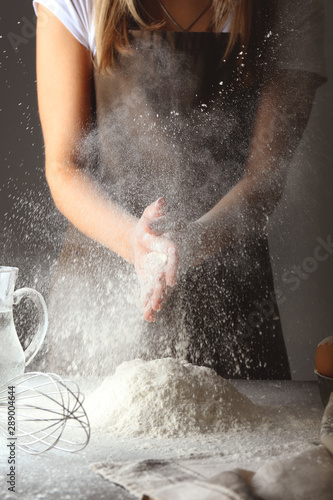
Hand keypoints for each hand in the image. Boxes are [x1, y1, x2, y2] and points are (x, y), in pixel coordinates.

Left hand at [132, 198, 178, 321]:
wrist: (175, 237)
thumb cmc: (172, 226)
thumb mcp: (163, 217)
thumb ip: (157, 215)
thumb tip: (152, 215)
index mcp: (173, 248)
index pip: (174, 259)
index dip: (172, 270)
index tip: (170, 282)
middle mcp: (170, 264)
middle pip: (165, 279)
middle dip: (161, 292)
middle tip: (156, 304)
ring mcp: (164, 273)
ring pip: (160, 289)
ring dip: (155, 301)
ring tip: (149, 315)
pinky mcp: (157, 279)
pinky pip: (154, 292)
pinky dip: (150, 303)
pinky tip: (147, 317)